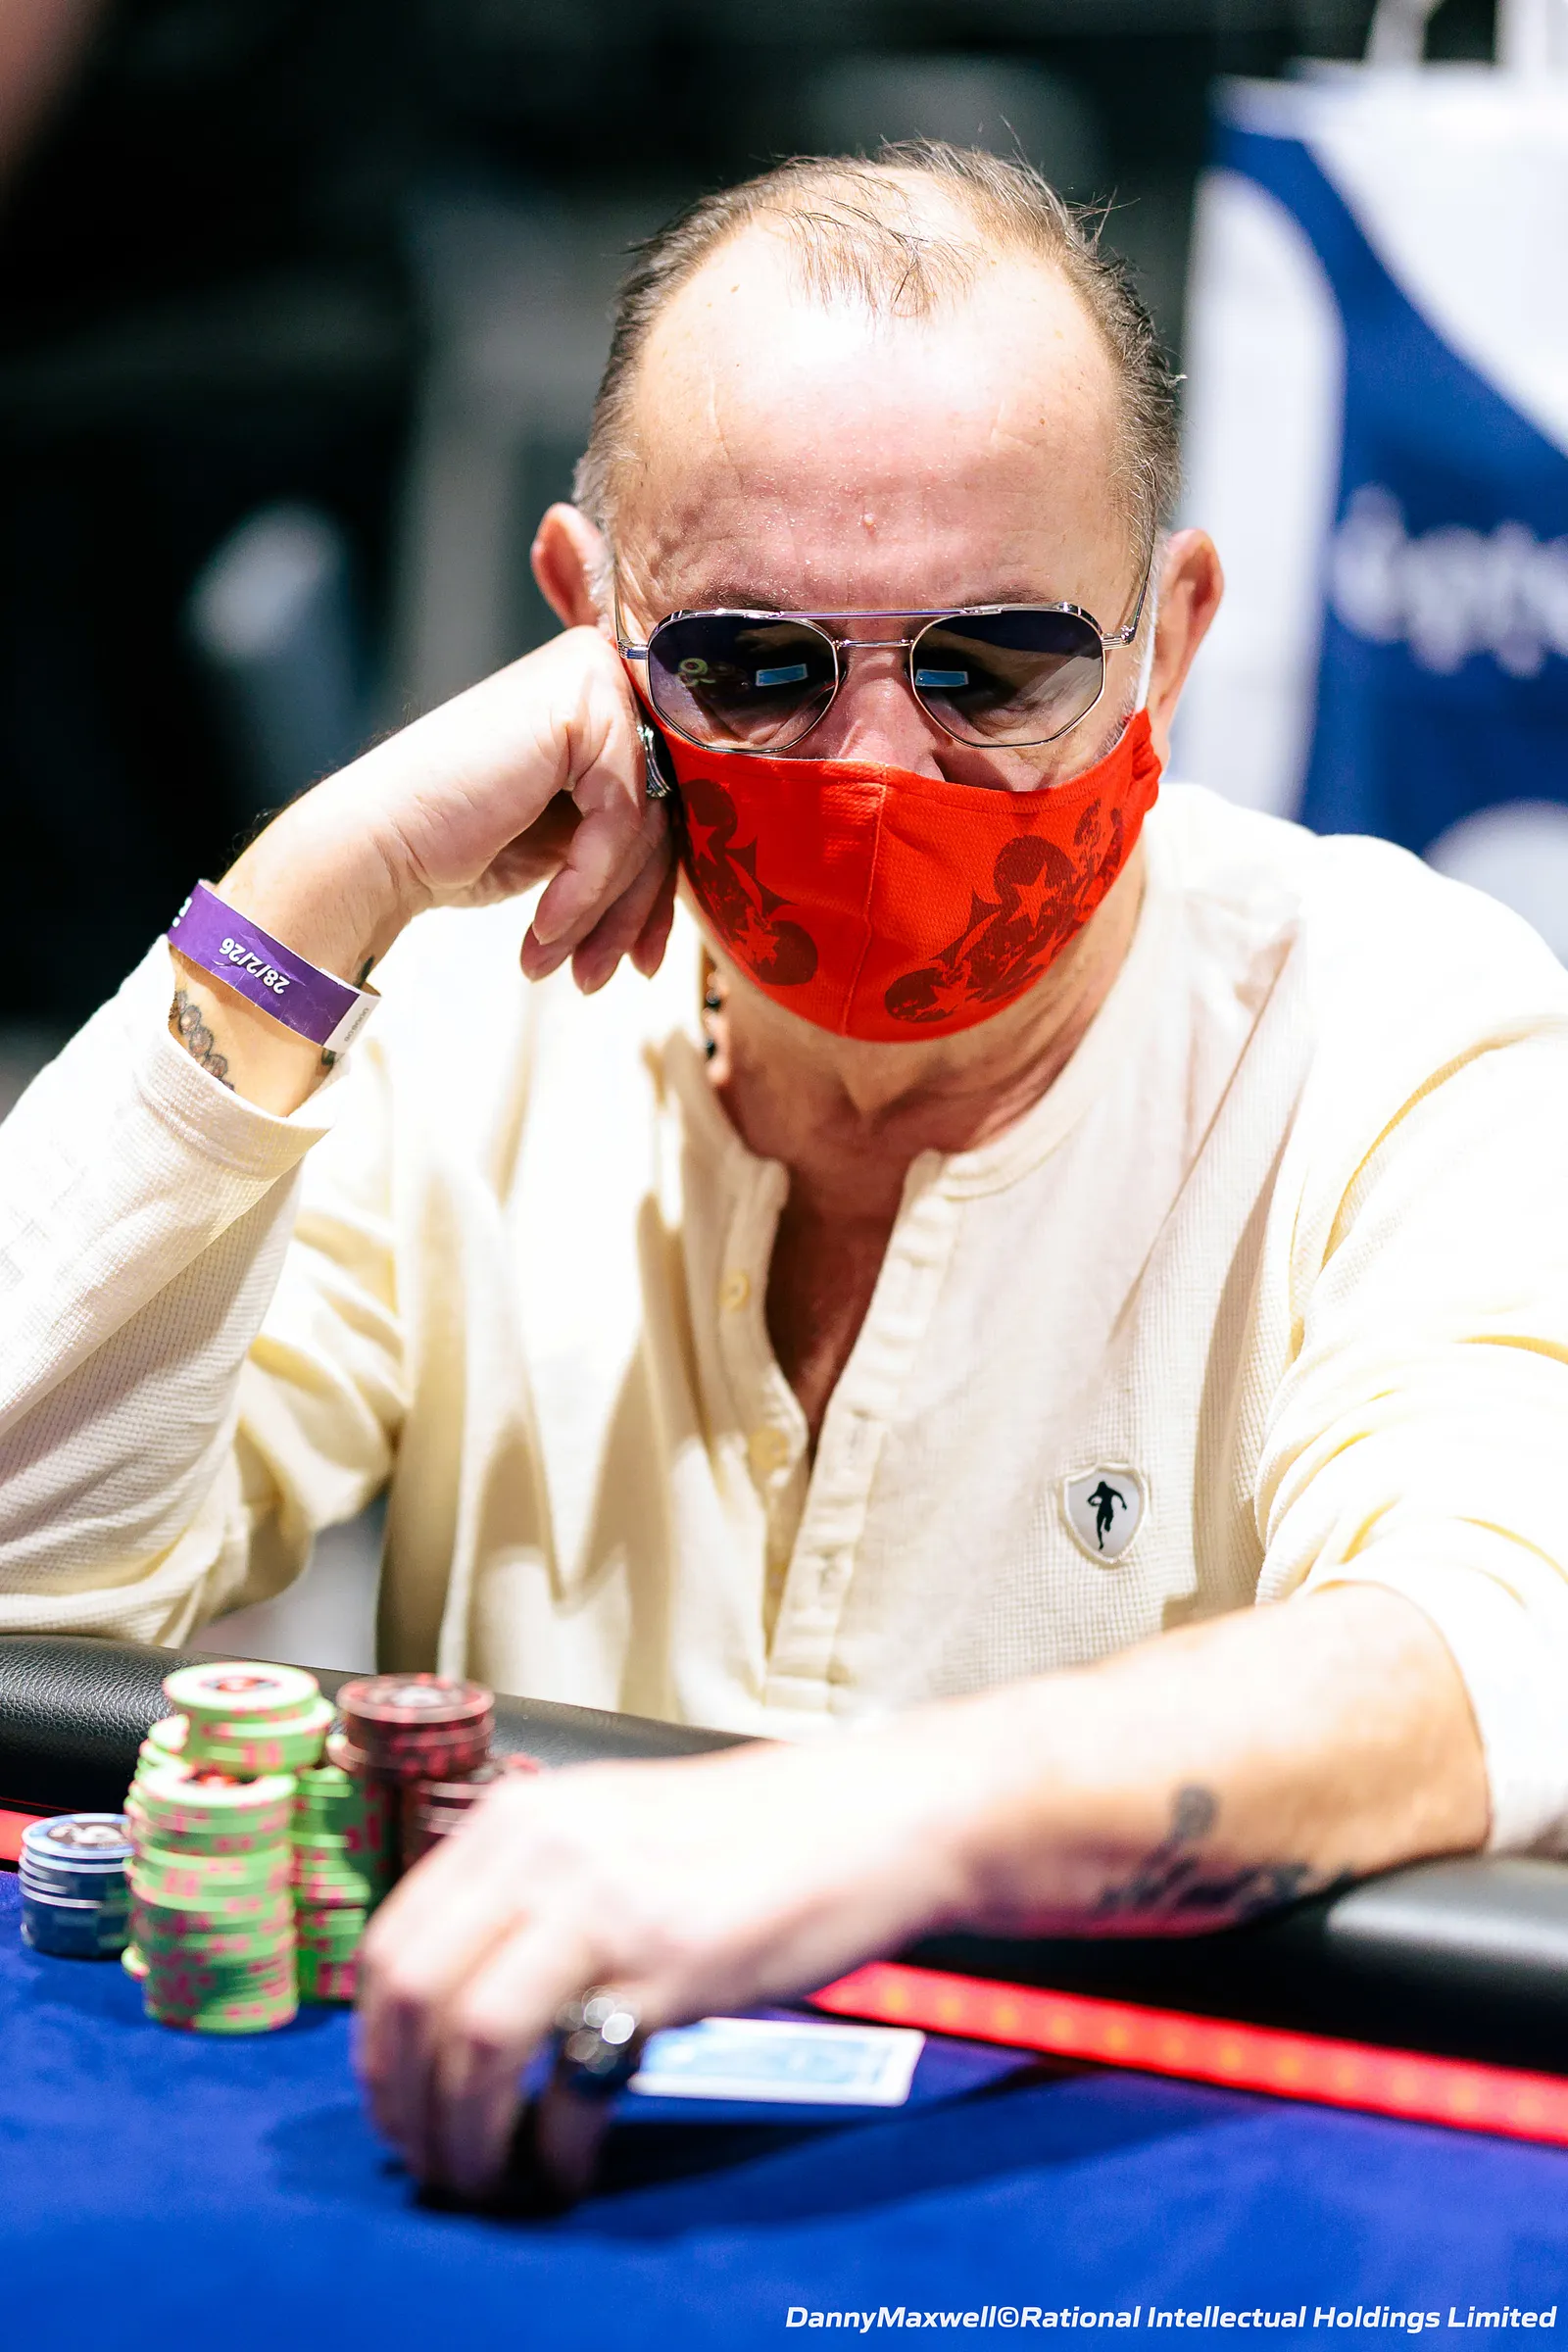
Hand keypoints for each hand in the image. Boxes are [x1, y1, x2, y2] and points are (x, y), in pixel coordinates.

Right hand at [223, 624, 675, 997]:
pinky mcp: (585, 706)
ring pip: (652, 824)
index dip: (655, 894)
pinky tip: (545, 931)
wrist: (375, 848)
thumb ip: (632, 835)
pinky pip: (624, 818)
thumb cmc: (460, 848)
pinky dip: (588, 886)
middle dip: (635, 912)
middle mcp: (606, 674)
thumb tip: (711, 875)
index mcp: (603, 701)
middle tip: (602, 978)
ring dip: (607, 912)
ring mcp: (597, 680)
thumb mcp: (567, 841)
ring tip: (569, 968)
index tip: (639, 965)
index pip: (667, 806)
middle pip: (667, 814)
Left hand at [353, 1730, 974, 2201]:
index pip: (392, 1944)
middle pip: (413, 1994)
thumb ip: (531, 1887)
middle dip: (404, 2101)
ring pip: (473, 2039)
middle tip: (428, 2158)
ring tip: (485, 2178)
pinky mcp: (671, 1965)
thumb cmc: (749, 1833)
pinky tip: (565, 2165)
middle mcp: (546, 1849)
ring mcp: (606, 1903)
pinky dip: (550, 2144)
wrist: (869, 1815)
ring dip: (462, 2134)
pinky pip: (570, 2077)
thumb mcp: (611, 1827)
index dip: (377, 2047)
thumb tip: (451, 1999)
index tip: (397, 2103)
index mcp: (520, 1817)